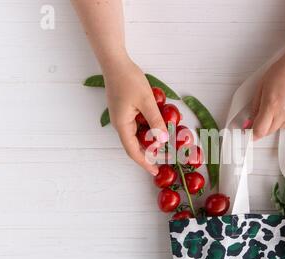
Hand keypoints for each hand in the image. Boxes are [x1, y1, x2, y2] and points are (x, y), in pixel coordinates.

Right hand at [104, 56, 167, 175]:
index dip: (144, 162)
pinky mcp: (127, 109)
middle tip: (167, 154)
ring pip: (139, 133)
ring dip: (153, 136)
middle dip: (151, 150)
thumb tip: (163, 140)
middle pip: (136, 144)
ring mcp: (123, 116)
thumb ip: (155, 121)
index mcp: (123, 125)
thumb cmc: (128, 80)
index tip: (154, 171)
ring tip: (168, 137)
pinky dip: (151, 124)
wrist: (116, 62)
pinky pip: (140, 122)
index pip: (133, 151)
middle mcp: (121, 123)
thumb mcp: (146, 101)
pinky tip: (162, 120)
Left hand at [250, 51, 284, 139]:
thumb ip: (256, 105)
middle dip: (262, 126)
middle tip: (261, 115)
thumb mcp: (262, 86)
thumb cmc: (284, 69)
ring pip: (279, 128)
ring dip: (274, 122)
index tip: (248, 134)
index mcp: (272, 105)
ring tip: (278, 104)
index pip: (260, 130)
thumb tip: (252, 118)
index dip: (252, 134)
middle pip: (269, 131)